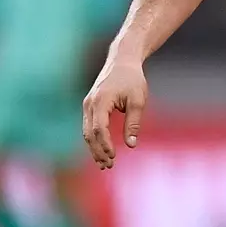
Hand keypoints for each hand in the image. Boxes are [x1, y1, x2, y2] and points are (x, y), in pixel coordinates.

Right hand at [82, 46, 148, 168]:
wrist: (123, 60)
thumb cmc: (133, 79)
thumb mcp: (138, 100)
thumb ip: (133, 123)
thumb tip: (131, 145)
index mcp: (101, 101)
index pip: (99, 128)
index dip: (105, 145)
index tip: (113, 156)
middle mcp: (90, 103)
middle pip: (89, 133)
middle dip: (98, 151)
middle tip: (108, 166)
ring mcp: (87, 104)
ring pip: (87, 131)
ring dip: (94, 148)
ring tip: (105, 163)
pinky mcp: (90, 105)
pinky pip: (89, 126)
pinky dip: (94, 139)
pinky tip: (102, 150)